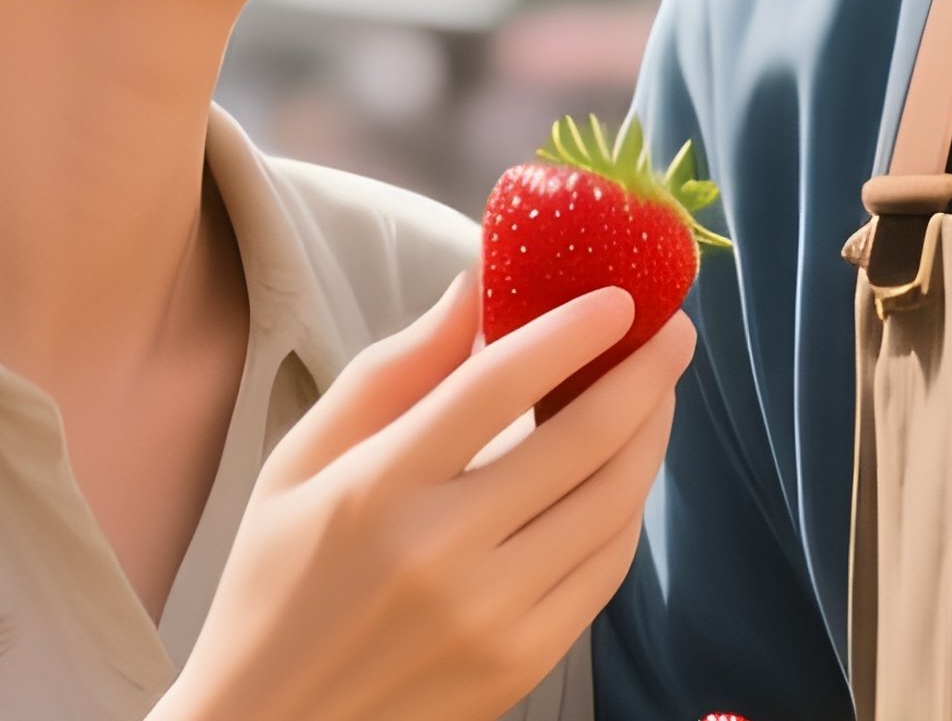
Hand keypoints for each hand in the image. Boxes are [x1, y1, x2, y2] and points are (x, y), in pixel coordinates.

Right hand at [159, 270, 694, 720]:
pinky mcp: (523, 664)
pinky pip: (605, 569)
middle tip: (674, 328)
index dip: (570, 331)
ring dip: (651, 435)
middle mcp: (444, 552)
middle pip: (580, 441)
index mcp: (380, 488)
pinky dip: (629, 508)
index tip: (619, 295)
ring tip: (661, 388)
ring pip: (610, 505)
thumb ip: (393, 370)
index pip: (498, 385)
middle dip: (643, 373)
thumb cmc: (277, 580)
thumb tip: (474, 287)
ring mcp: (493, 617)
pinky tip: (630, 467)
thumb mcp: (302, 460)